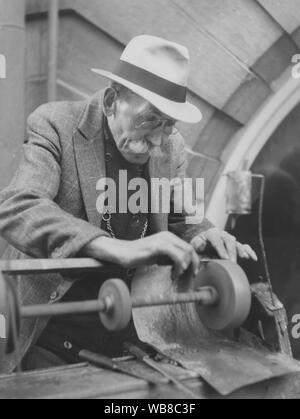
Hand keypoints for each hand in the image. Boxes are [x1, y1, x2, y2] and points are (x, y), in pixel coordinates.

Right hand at [83, 232, 199, 275]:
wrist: (122, 252)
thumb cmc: (139, 255)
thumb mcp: (158, 255)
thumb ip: (170, 257)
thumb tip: (183, 265)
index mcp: (169, 237)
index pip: (188, 247)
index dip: (194, 260)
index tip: (193, 272)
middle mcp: (167, 236)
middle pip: (190, 249)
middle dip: (194, 264)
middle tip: (190, 275)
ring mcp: (162, 240)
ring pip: (185, 252)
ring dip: (185, 266)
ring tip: (176, 275)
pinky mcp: (157, 246)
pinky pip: (175, 255)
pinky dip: (178, 265)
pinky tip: (173, 273)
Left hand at [191, 228, 257, 262]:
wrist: (205, 238)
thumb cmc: (199, 242)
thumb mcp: (194, 242)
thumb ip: (197, 243)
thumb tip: (201, 244)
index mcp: (212, 234)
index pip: (217, 241)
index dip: (221, 249)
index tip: (224, 258)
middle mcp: (223, 235)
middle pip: (229, 241)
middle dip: (231, 251)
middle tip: (232, 262)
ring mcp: (230, 239)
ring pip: (236, 243)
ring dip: (240, 250)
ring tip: (244, 257)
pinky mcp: (235, 244)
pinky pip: (244, 246)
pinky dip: (249, 251)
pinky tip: (253, 258)